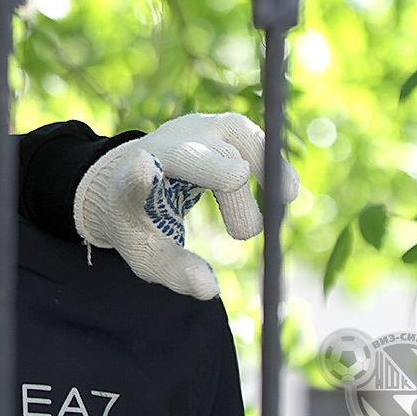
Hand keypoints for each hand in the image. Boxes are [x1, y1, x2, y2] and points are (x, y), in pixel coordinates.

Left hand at [73, 113, 299, 299]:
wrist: (135, 178)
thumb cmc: (142, 222)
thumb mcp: (147, 253)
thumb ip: (175, 272)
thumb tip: (209, 289)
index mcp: (130, 180)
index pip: (133, 178)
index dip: (140, 176)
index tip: (144, 167)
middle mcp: (161, 147)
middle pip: (194, 158)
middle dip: (224, 182)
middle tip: (245, 233)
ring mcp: (192, 130)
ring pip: (229, 141)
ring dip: (260, 172)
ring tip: (284, 200)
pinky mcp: (220, 126)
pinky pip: (251, 138)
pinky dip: (271, 163)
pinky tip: (286, 191)